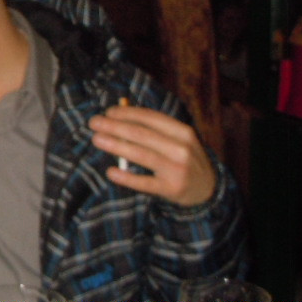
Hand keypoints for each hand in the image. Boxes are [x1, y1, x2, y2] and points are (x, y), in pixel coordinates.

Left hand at [88, 104, 215, 206]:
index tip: (108, 112)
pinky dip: (126, 177)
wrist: (207, 189)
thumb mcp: (177, 139)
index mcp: (182, 131)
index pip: (150, 118)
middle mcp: (181, 148)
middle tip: (94, 122)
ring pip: (141, 154)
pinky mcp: (172, 189)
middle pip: (142, 134)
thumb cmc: (184, 158)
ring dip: (116, 145)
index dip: (127, 113)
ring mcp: (177, 169)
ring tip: (96, 139)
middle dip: (114, 126)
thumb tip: (118, 116)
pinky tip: (111, 172)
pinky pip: (145, 183)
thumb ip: (154, 129)